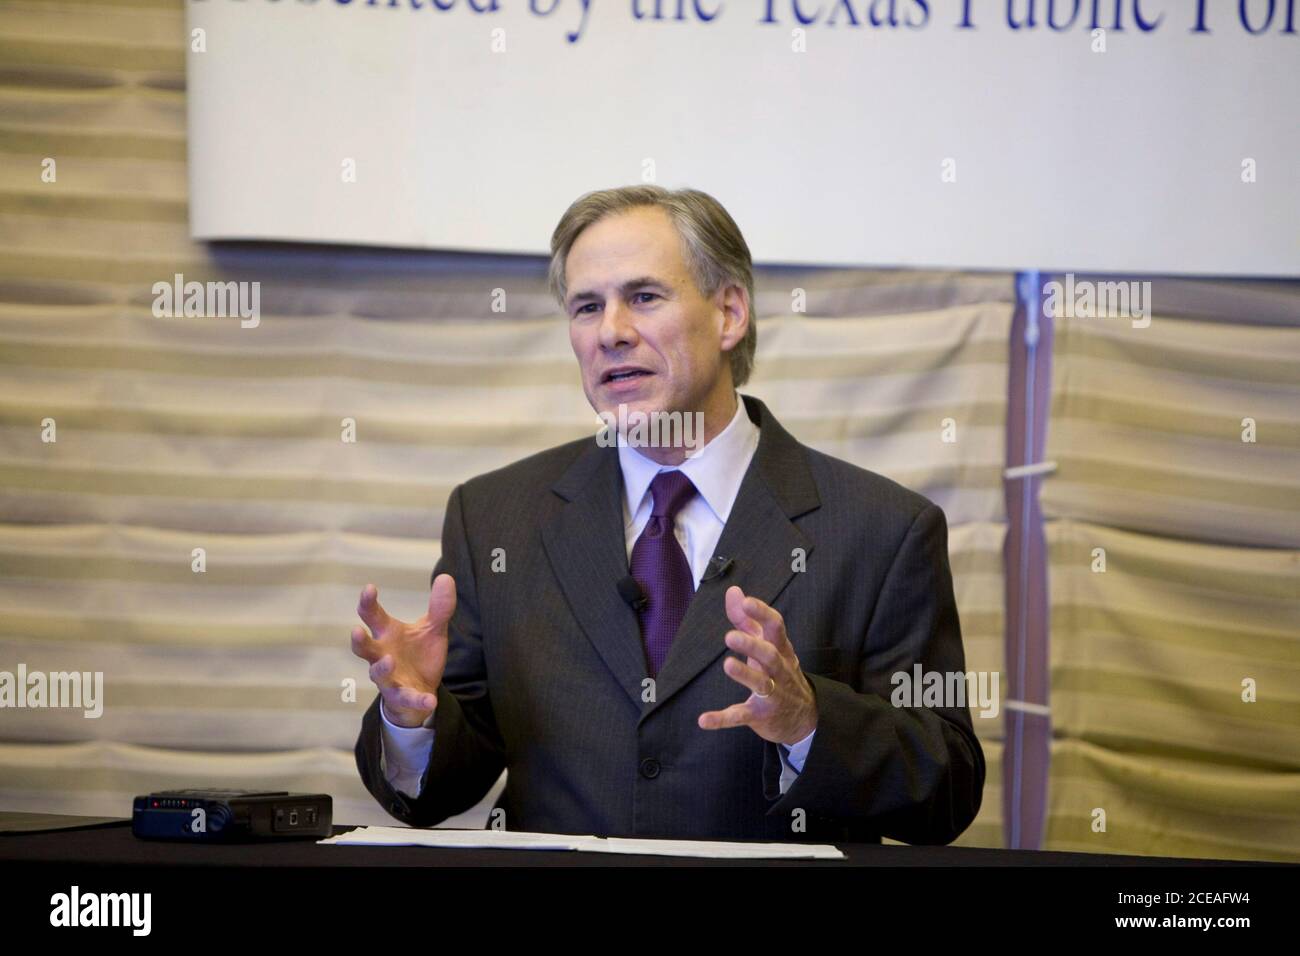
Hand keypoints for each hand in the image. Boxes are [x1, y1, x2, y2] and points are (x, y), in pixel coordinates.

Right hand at [350, 574, 454, 727]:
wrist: (422, 691)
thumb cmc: (418, 655)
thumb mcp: (432, 629)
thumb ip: (439, 607)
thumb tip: (446, 577)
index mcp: (387, 634)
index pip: (372, 616)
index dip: (367, 603)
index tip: (369, 588)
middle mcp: (382, 655)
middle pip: (364, 648)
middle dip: (359, 641)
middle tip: (356, 630)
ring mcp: (389, 678)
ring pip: (379, 674)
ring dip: (382, 667)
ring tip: (389, 660)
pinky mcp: (403, 697)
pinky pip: (408, 698)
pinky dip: (418, 699)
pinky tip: (430, 700)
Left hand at [698, 585, 817, 745]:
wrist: (803, 717)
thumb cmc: (779, 671)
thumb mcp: (767, 645)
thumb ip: (747, 619)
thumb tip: (733, 591)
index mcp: (780, 649)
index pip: (776, 627)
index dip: (762, 613)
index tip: (746, 602)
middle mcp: (779, 671)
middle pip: (770, 655)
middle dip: (753, 645)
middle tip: (730, 636)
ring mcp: (772, 694)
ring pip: (760, 684)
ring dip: (745, 675)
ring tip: (728, 665)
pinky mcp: (760, 716)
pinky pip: (741, 716)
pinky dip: (722, 719)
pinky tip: (704, 720)